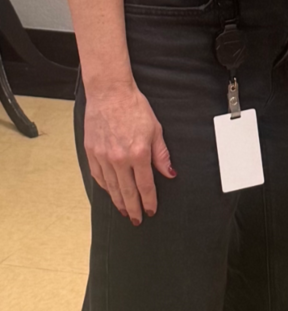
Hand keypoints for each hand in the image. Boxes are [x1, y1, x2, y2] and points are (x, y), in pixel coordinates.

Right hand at [83, 82, 175, 225]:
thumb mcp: (155, 129)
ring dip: (119, 202)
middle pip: (127, 192)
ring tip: (125, 211)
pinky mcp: (92, 153)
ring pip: (112, 187)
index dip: (149, 200)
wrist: (110, 93)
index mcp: (138, 153)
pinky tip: (111, 192)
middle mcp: (119, 159)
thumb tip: (169, 173)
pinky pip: (99, 176)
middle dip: (134, 208)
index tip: (151, 211)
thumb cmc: (134, 107)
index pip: (145, 185)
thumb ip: (161, 154)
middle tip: (137, 220)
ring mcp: (103, 157)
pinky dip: (105, 187)